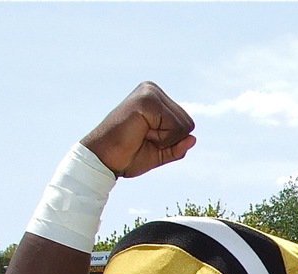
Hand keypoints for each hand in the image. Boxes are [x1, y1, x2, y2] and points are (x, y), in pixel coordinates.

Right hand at [81, 82, 195, 177]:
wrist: (103, 159)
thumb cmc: (128, 155)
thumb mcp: (160, 153)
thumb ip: (178, 146)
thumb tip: (193, 138)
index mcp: (156, 98)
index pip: (186, 124)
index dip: (171, 141)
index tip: (146, 139)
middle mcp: (153, 90)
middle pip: (188, 124)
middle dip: (170, 140)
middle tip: (143, 139)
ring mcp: (149, 93)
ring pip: (184, 126)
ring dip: (165, 140)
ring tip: (141, 135)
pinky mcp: (146, 100)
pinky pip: (175, 127)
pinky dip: (162, 139)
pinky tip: (141, 133)